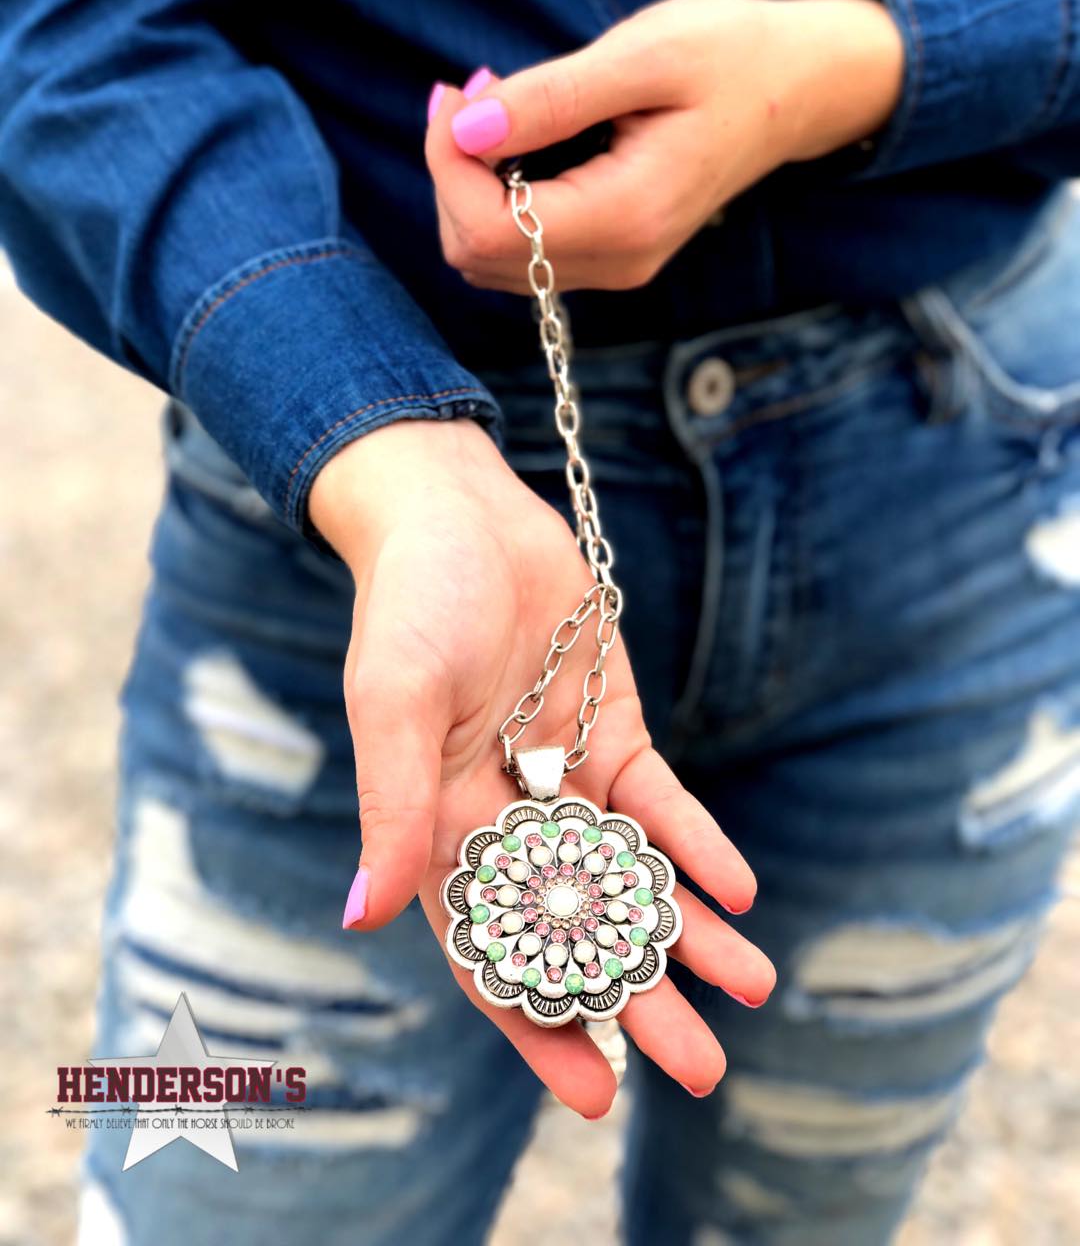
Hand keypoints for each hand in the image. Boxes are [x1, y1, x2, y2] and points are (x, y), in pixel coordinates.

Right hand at [310, 417, 775, 1118]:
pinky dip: (696, 844)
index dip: (539, 1023)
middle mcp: (504, 818)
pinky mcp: (614, 728)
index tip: (596, 1095)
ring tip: (752, 985)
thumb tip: (360, 917)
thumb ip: (389, 807)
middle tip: (704, 1067)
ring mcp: (565, 775)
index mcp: (440, 832)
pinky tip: (739, 889)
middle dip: (637, 997)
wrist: (459, 512)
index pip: (493, 949)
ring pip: (631, 875)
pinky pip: (661, 802)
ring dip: (686, 931)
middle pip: (576, 926)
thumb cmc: (409, 605)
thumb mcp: (393, 705)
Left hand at [425, 0, 902, 291]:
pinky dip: (495, 198)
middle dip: (452, 174)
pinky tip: (514, 139)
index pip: (487, 231)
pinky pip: (521, 250)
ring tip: (495, 108)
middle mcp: (620, 260)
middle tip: (472, 91)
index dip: (447, 164)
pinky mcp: (612, 253)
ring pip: (491, 260)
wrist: (800, 89)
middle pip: (476, 255)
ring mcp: (617, 265)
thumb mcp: (643, 56)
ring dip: (468, 187)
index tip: (461, 92)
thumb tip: (466, 129)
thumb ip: (550, 98)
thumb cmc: (731, 56)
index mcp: (627, 216)